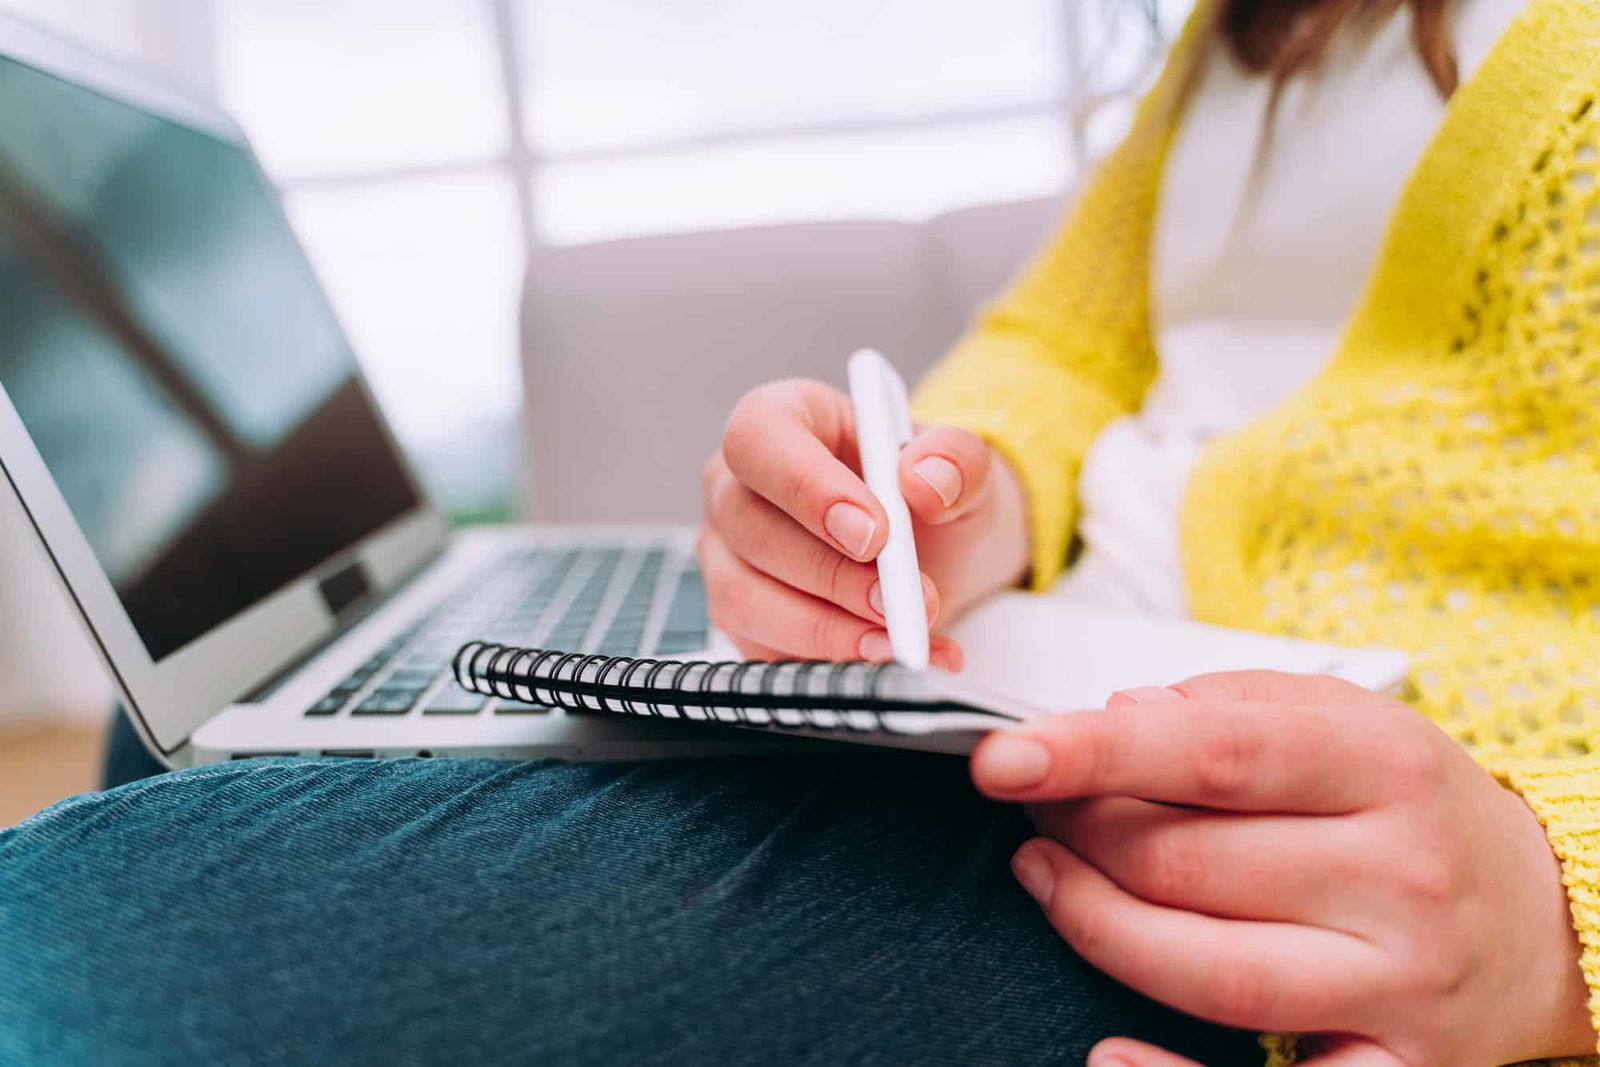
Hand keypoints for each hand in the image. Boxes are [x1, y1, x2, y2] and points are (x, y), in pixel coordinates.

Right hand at [699, 378, 1027, 664]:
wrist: (940, 553)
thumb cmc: (933, 494)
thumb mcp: (964, 467)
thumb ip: (955, 461)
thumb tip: (924, 481)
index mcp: (781, 420)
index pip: (760, 440)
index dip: (808, 488)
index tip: (875, 534)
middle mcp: (735, 485)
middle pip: (751, 528)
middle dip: (833, 575)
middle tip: (905, 602)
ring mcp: (728, 554)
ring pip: (744, 598)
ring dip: (828, 631)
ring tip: (903, 641)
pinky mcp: (739, 617)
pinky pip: (760, 650)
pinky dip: (829, 665)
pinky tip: (892, 661)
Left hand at [970, 671, 1594, 1065]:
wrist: (1551, 922)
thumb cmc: (1419, 811)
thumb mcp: (1349, 724)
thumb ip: (1229, 706)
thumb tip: (1116, 716)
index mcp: (1386, 769)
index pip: (1215, 753)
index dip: (1094, 753)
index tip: (1005, 756)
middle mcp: (1400, 879)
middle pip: (1187, 862)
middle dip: (1080, 831)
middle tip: (1034, 805)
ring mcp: (1397, 985)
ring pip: (1203, 969)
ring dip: (1092, 923)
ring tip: (1043, 874)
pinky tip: (1106, 1051)